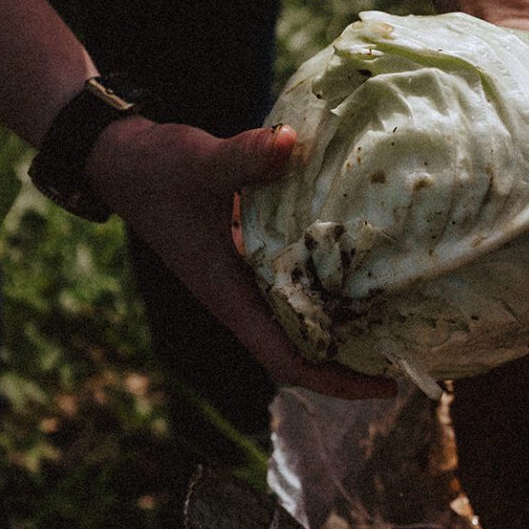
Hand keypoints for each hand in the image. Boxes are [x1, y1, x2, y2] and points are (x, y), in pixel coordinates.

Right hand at [84, 115, 396, 400]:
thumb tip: (291, 143)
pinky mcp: (247, 249)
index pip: (285, 360)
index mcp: (226, 294)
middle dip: (351, 359)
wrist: (120, 157)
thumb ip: (244, 156)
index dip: (335, 380)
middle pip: (301, 349)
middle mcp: (238, 293)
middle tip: (408, 350)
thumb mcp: (199, 162)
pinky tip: (358, 257)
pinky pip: (293, 279)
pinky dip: (325, 279)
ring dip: (341, 321)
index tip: (384, 385)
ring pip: (299, 315)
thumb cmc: (154, 169)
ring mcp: (243, 274)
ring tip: (396, 313)